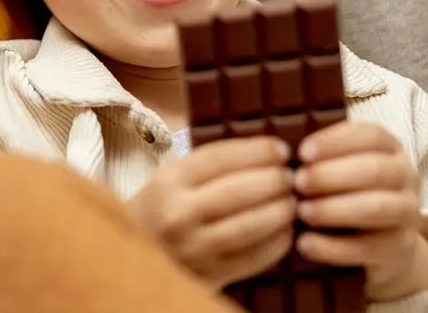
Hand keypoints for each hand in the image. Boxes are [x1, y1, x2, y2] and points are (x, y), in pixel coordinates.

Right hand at [125, 136, 297, 289]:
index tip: (281, 149)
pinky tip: (287, 230)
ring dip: (281, 211)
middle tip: (292, 177)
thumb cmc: (163, 207)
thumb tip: (269, 152)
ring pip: (250, 226)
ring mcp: (193, 249)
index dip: (258, 151)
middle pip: (240, 191)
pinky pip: (253, 258)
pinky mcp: (208, 276)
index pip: (222, 158)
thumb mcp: (173, 177)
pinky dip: (278, 242)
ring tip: (292, 201)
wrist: (134, 256)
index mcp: (169, 181)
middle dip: (275, 180)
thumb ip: (213, 164)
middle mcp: (178, 215)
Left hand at [292, 121, 427, 300]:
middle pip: (374, 170)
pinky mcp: (400, 249)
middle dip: (331, 175)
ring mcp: (408, 214)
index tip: (302, 152)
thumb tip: (279, 152)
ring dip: (333, 208)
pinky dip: (333, 247)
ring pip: (375, 207)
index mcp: (390, 148)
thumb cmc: (349, 193)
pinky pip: (368, 247)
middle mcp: (406, 176)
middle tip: (297, 182)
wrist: (382, 245)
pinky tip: (305, 244)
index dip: (335, 142)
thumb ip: (321, 157)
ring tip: (300, 212)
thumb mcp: (340, 168)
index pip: (370, 136)